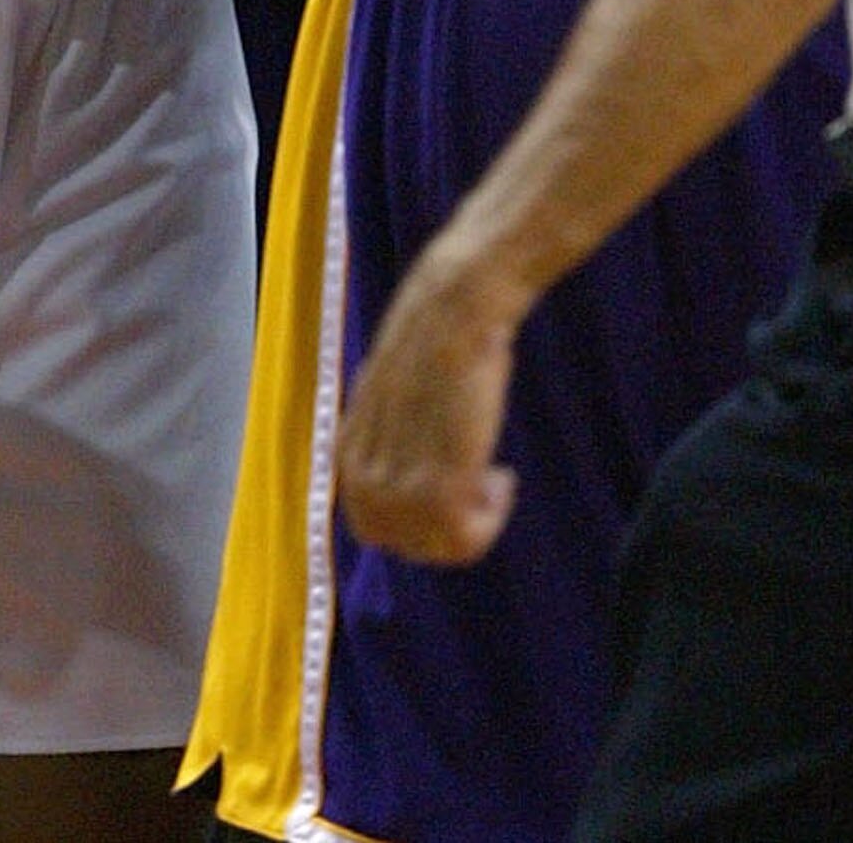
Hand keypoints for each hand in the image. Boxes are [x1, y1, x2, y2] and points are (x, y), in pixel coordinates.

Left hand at [336, 241, 520, 565]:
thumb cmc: (440, 336)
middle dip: (442, 528)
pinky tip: (504, 477)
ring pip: (433, 546)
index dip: (413, 519)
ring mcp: (400, 483)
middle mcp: (365, 473)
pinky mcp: (440, 485)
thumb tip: (413, 466)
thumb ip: (393, 428)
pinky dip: (491, 520)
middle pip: (398, 542)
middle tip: (479, 489)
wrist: (456, 305)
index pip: (370, 522)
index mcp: (348, 449)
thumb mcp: (397, 386)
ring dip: (472, 524)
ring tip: (494, 476)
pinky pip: (462, 540)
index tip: (453, 488)